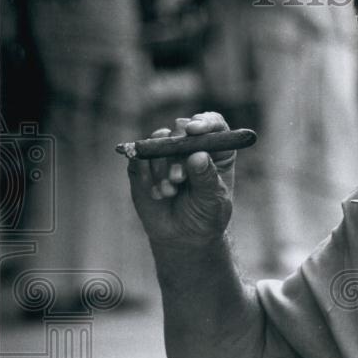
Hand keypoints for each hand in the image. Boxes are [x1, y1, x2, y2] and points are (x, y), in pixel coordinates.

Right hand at [127, 112, 236, 247]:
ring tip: (170, 193)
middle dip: (178, 151)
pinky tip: (158, 194)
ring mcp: (166, 152)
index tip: (193, 131)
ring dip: (162, 168)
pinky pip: (140, 157)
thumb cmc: (206, 215)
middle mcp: (192, 145)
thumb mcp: (212, 200)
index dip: (204, 122)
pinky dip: (147, 176)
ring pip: (159, 142)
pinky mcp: (145, 163)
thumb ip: (206, 178)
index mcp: (217, 149)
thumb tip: (198, 155)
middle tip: (178, 178)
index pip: (214, 124)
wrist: (183, 236)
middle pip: (182, 128)